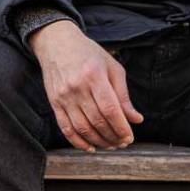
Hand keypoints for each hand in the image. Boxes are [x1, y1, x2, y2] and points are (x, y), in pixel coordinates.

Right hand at [30, 20, 142, 150]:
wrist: (56, 43)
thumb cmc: (88, 54)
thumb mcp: (112, 67)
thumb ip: (123, 95)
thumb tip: (135, 119)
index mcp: (94, 76)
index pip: (110, 109)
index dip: (121, 127)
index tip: (129, 137)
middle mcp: (77, 87)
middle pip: (97, 121)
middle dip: (113, 136)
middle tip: (122, 143)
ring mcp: (63, 96)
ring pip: (82, 127)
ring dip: (98, 141)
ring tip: (110, 144)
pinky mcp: (54, 102)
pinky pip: (65, 127)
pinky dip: (77, 141)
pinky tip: (90, 147)